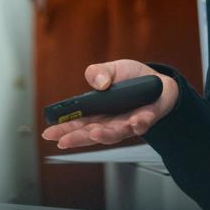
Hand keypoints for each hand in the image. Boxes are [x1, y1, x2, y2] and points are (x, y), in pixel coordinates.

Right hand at [40, 60, 178, 147]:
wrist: (160, 83)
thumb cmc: (132, 79)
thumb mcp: (112, 68)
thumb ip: (98, 72)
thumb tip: (99, 84)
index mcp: (97, 111)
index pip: (76, 122)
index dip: (62, 129)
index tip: (49, 133)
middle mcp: (110, 122)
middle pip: (90, 133)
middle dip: (77, 138)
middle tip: (64, 141)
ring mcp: (127, 124)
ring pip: (114, 134)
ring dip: (104, 135)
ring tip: (95, 133)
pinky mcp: (146, 120)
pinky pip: (141, 125)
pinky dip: (138, 125)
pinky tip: (134, 123)